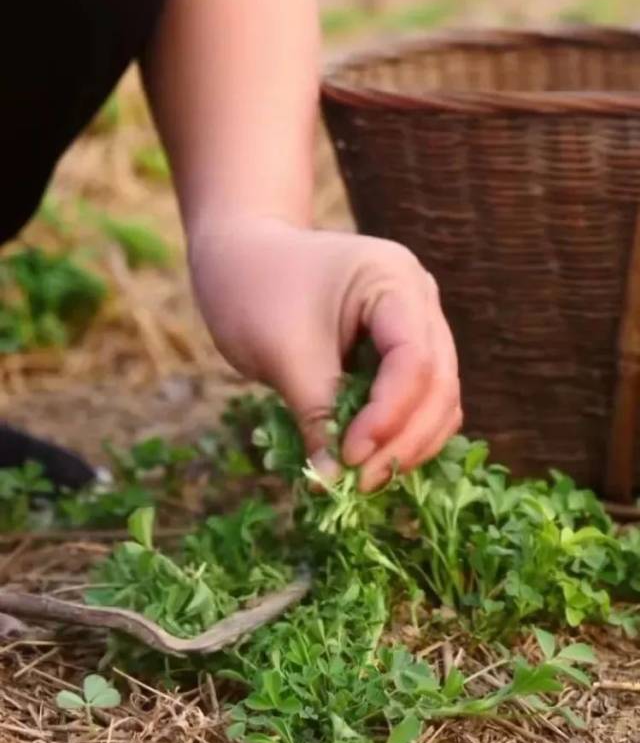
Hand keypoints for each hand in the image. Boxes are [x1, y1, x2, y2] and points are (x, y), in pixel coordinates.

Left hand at [188, 217, 461, 490]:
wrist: (239, 257)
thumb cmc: (254, 289)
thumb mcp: (283, 353)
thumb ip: (316, 415)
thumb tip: (334, 484)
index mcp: (394, 280)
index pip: (415, 359)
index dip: (389, 416)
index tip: (349, 457)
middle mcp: (419, 299)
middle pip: (439, 383)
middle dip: (403, 440)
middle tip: (358, 483)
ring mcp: (416, 325)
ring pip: (438, 400)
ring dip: (407, 445)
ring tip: (360, 480)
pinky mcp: (400, 352)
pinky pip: (417, 402)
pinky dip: (398, 435)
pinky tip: (367, 462)